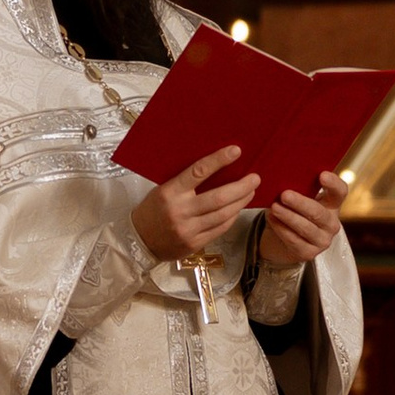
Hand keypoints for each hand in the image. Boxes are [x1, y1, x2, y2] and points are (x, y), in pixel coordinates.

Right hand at [133, 143, 259, 263]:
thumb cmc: (152, 210)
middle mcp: (180, 211)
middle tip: (255, 178)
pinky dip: (232, 217)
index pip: (198, 172)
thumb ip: (185, 183)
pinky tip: (238, 208)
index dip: (219, 161)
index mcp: (170, 192)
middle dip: (241, 187)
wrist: (139, 241)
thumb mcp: (163, 190)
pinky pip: (221, 228)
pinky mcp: (195, 243)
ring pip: (224, 214)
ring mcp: (189, 229)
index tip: (236, 151)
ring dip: (241, 202)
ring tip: (251, 191)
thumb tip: (215, 168)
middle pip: (219, 197)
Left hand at [261, 170, 348, 268]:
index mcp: (332, 204)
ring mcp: (322, 240)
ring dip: (288, 217)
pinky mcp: (308, 253)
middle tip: (284, 194)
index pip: (340, 192)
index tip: (322, 175)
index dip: (333, 184)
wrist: (283, 239)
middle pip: (319, 212)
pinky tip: (271, 219)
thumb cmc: (293, 210)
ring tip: (274, 207)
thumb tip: (282, 170)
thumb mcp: (299, 196)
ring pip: (305, 228)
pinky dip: (281, 229)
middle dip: (300, 203)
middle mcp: (331, 223)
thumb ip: (298, 186)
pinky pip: (293, 240)